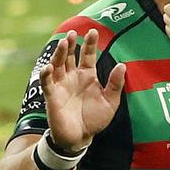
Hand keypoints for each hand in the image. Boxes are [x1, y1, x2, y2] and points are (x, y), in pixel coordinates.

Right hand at [40, 30, 125, 151]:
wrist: (80, 138)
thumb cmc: (95, 119)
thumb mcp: (111, 102)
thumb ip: (115, 84)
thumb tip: (123, 65)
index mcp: (87, 75)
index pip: (87, 55)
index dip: (90, 43)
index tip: (93, 31)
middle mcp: (72, 77)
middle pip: (69, 55)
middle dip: (70, 44)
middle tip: (73, 33)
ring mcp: (61, 85)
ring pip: (58, 64)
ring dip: (59, 53)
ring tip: (63, 42)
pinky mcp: (52, 96)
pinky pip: (47, 83)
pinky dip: (46, 74)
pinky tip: (48, 67)